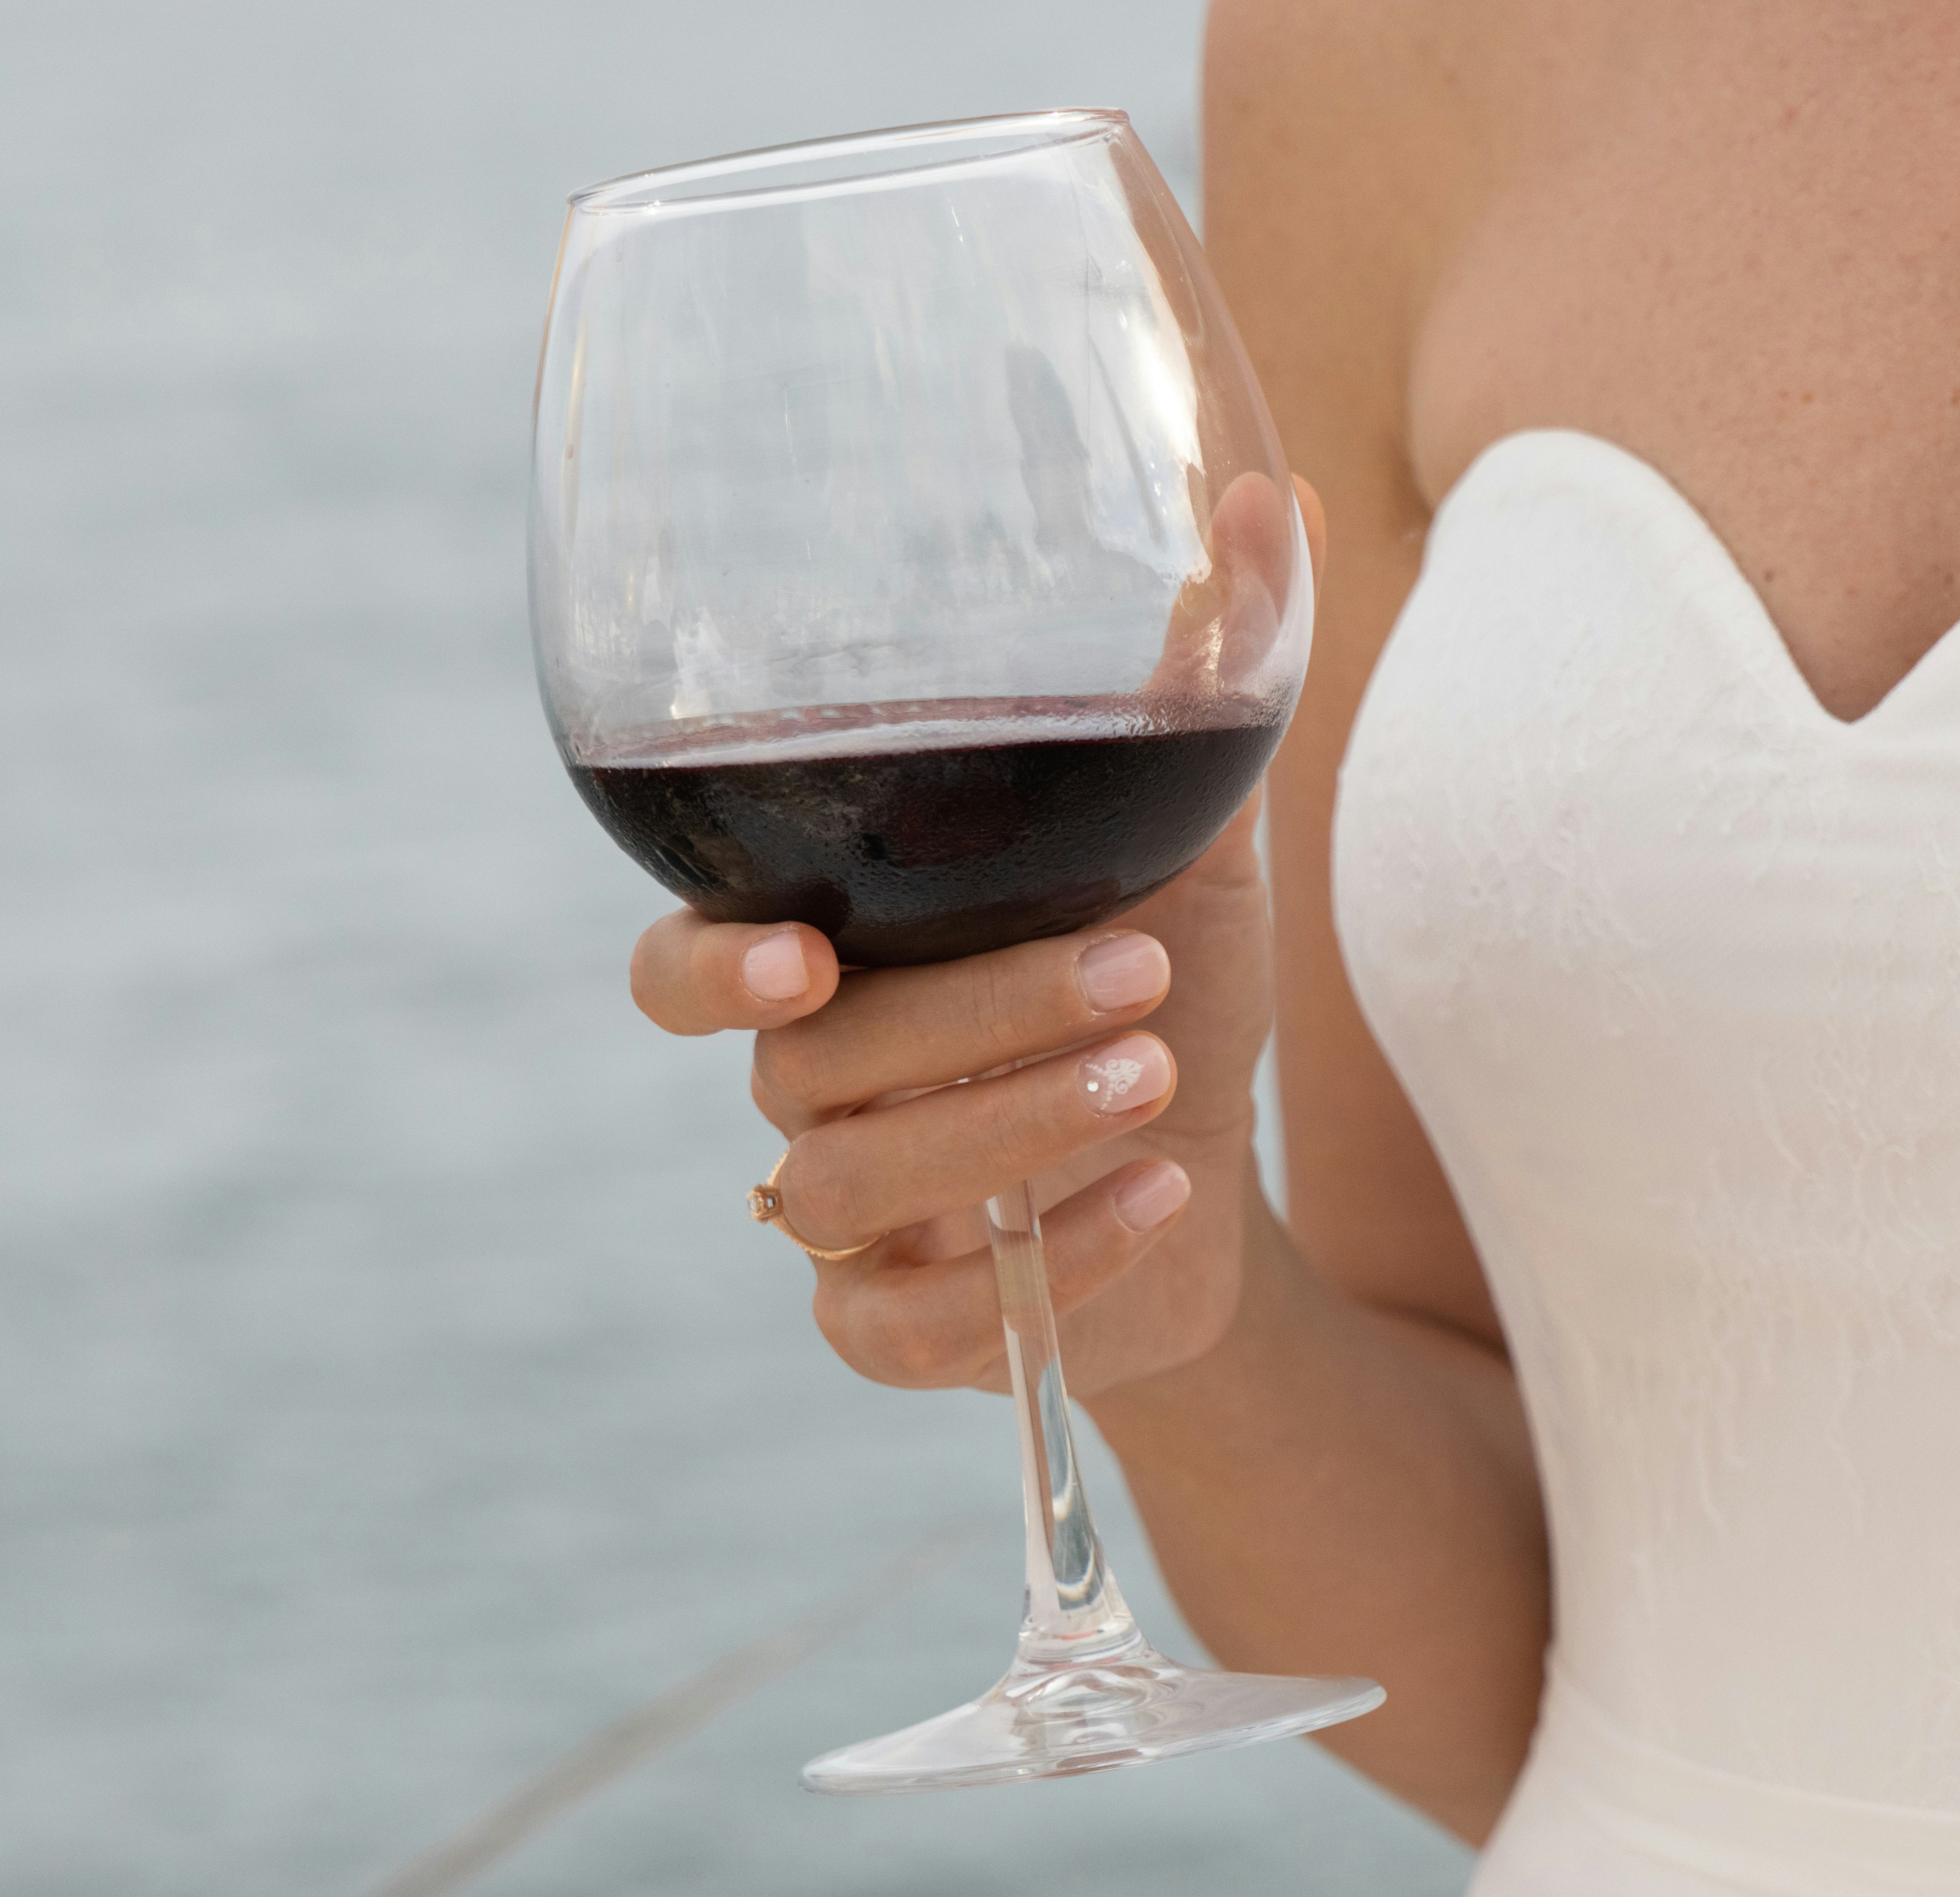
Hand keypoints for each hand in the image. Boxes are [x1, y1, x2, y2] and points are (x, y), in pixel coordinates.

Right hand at [626, 479, 1326, 1397]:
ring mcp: (843, 1215)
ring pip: (855, 1184)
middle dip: (971, 1020)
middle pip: (806, 1064)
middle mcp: (809, 1082)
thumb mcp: (1200, 849)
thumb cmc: (1168, 990)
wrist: (1206, 1182)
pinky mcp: (895, 1325)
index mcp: (835, 958)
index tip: (805, 954)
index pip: (679, 963)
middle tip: (1130, 976)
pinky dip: (1051, 1271)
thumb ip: (1207, 700)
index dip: (707, 965)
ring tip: (1161, 1079)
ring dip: (1016, 1125)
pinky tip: (1157, 1206)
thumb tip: (1280, 504)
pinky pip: (913, 1329)